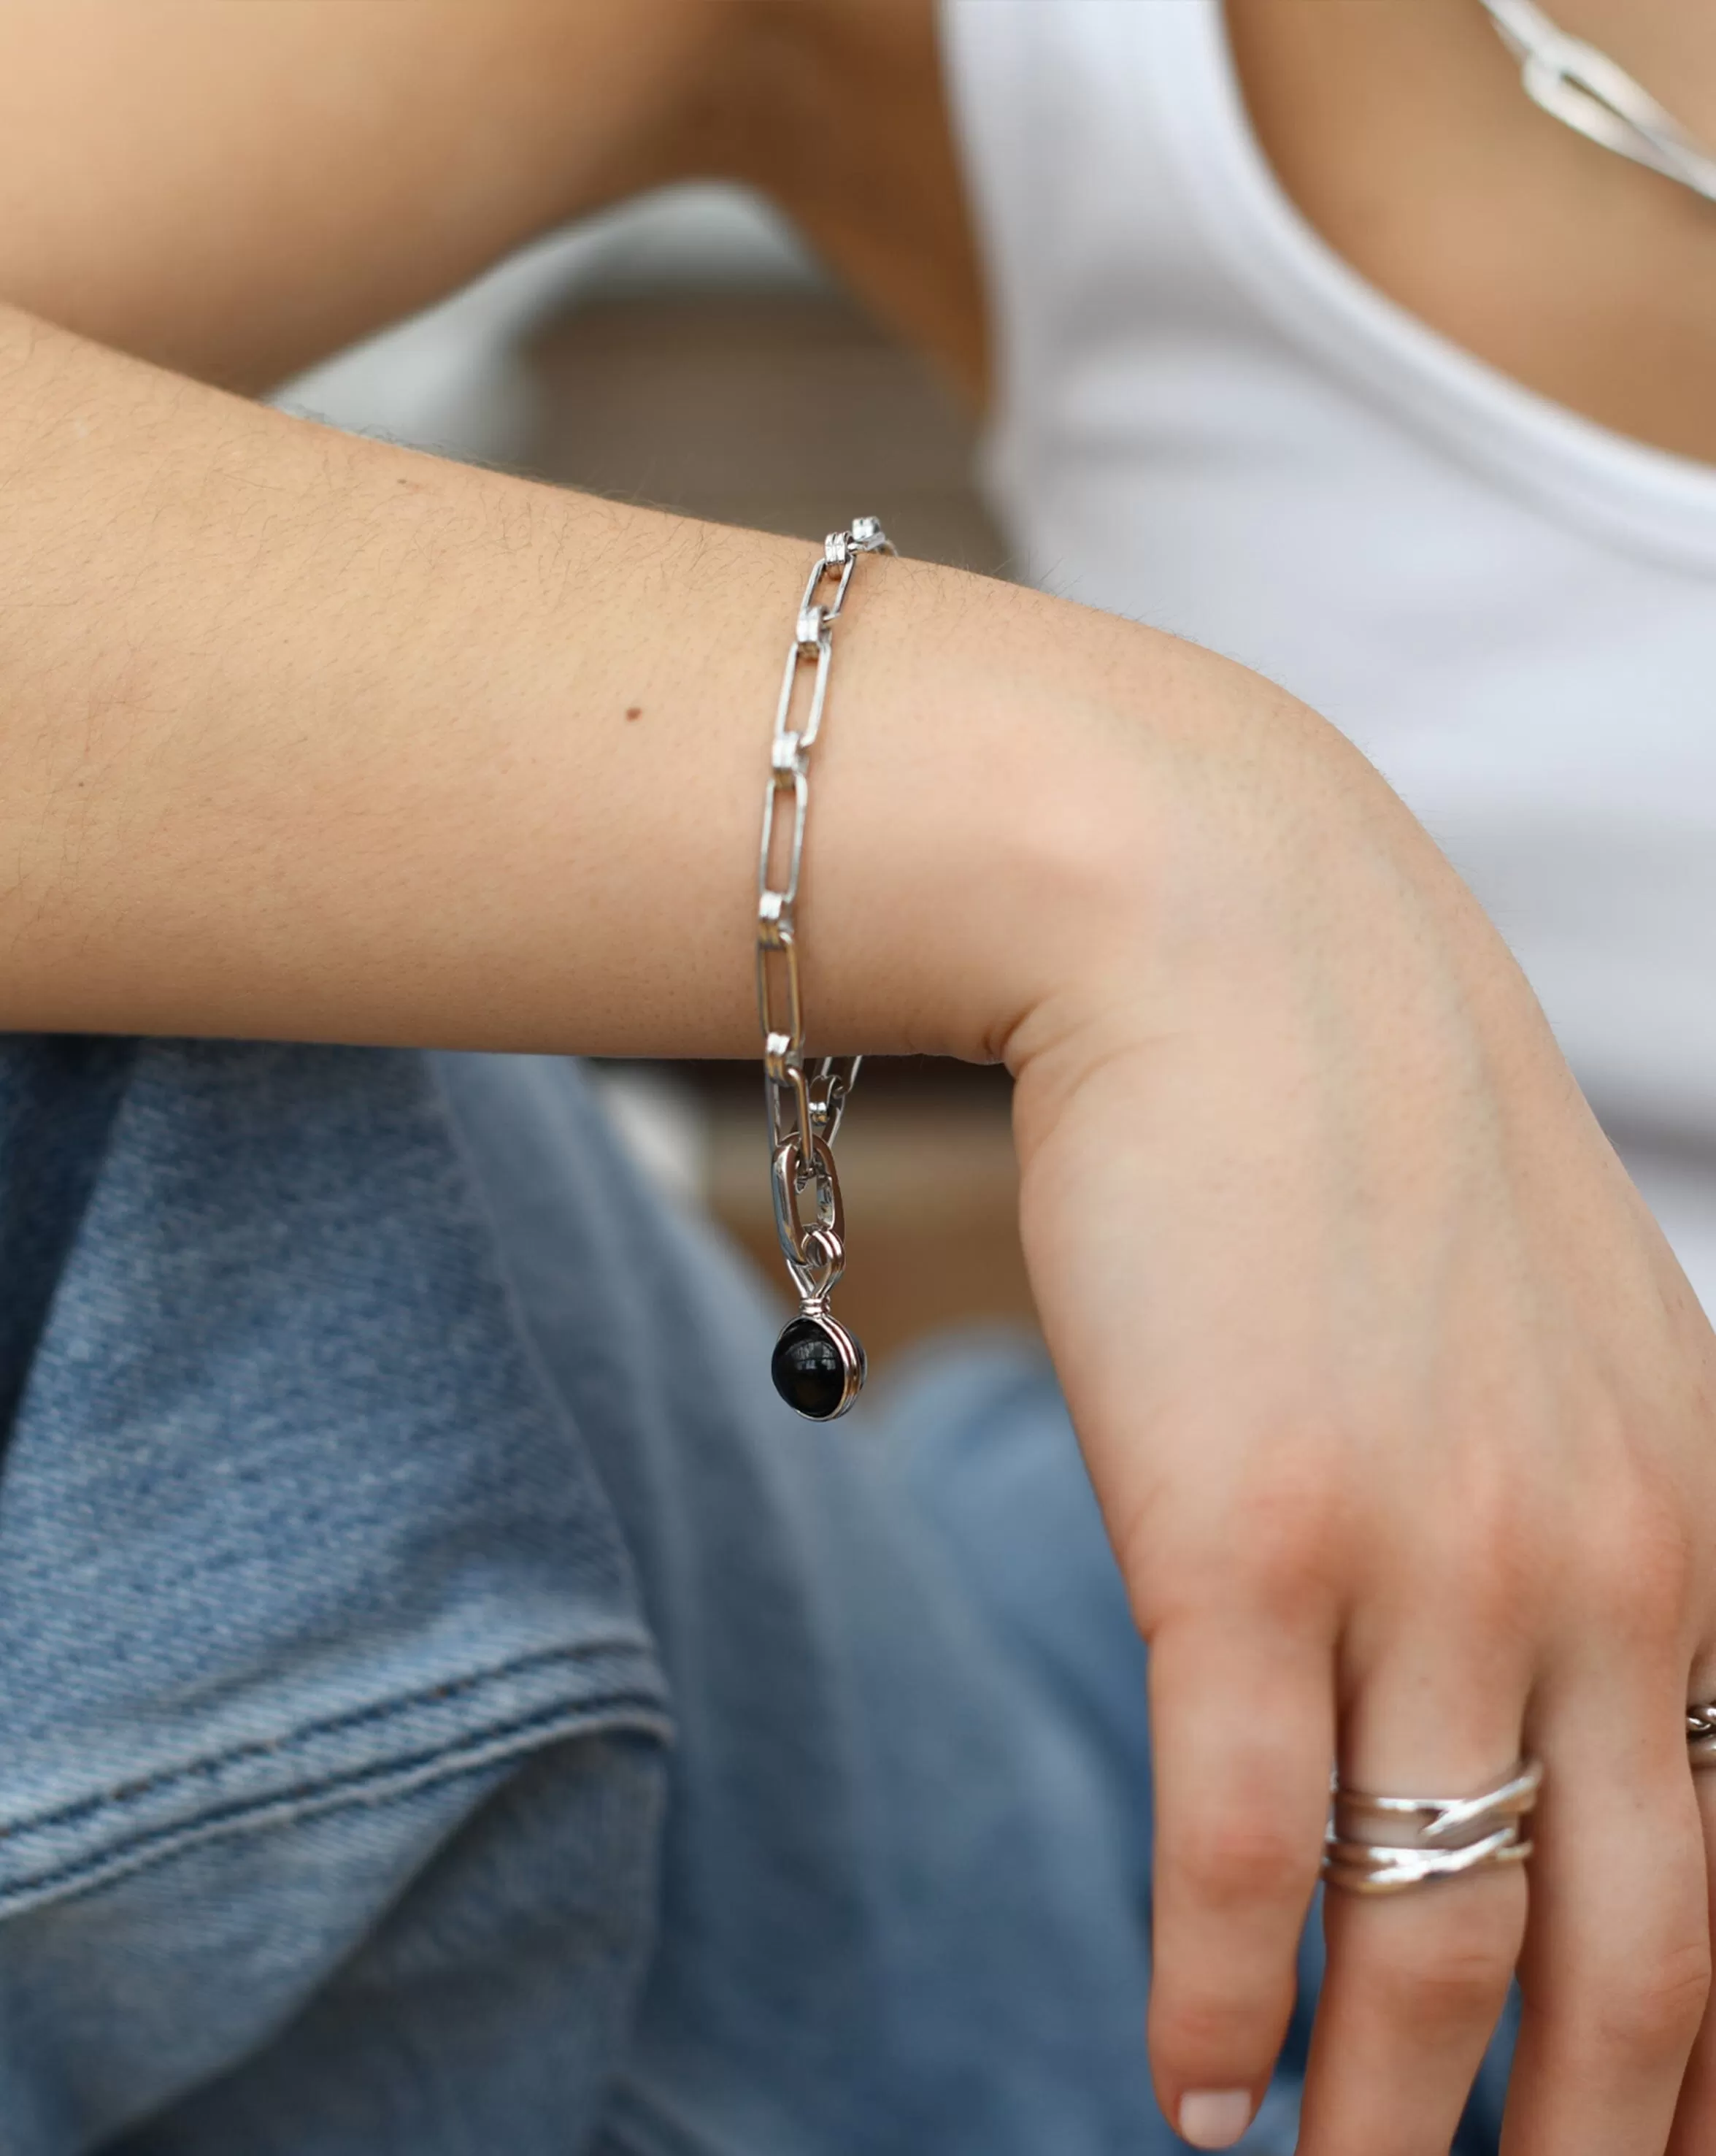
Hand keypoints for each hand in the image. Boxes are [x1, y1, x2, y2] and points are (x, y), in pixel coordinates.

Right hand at [1004, 657, 1715, 2153]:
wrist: (1226, 941)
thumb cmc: (1368, 1140)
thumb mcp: (1564, 1341)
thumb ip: (1597, 1528)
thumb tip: (1552, 1718)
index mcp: (1705, 1527)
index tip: (1652, 2154)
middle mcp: (1607, 1569)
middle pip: (1631, 1969)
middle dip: (1571, 2147)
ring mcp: (1427, 1561)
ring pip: (1432, 1941)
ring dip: (1381, 2124)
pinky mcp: (1241, 1538)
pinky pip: (1240, 1843)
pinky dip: (1212, 1996)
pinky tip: (1186, 2087)